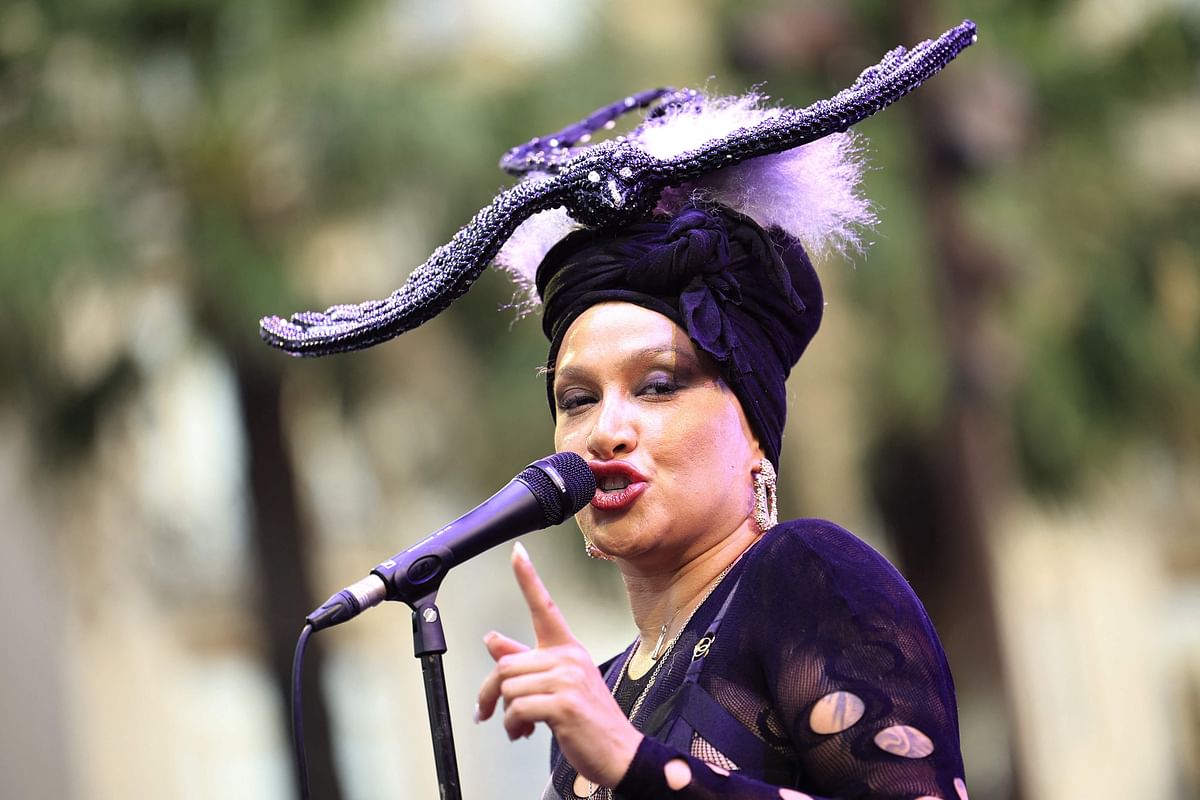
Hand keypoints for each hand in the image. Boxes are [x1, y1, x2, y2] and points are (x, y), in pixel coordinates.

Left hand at [475, 542, 642, 787]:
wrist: (620, 753)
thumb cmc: (590, 720)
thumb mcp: (557, 684)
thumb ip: (524, 661)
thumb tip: (493, 640)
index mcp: (568, 649)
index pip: (544, 607)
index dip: (528, 578)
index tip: (517, 552)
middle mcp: (568, 658)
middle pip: (506, 663)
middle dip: (491, 693)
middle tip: (489, 712)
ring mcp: (568, 679)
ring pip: (508, 686)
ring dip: (505, 714)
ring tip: (520, 726)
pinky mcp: (563, 704)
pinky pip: (517, 709)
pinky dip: (512, 726)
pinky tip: (525, 732)